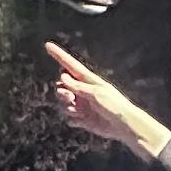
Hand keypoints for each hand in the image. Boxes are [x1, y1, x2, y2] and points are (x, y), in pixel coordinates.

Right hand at [47, 43, 168, 159]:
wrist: (123, 125)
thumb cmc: (114, 106)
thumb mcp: (96, 93)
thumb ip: (78, 86)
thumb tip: (62, 77)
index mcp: (88, 80)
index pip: (70, 65)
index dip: (59, 55)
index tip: (47, 45)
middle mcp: (83, 91)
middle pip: (61, 86)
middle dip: (61, 92)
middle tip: (70, 98)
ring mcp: (82, 104)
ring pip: (62, 103)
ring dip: (65, 106)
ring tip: (77, 111)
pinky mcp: (82, 118)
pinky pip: (69, 118)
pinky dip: (72, 119)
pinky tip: (83, 121)